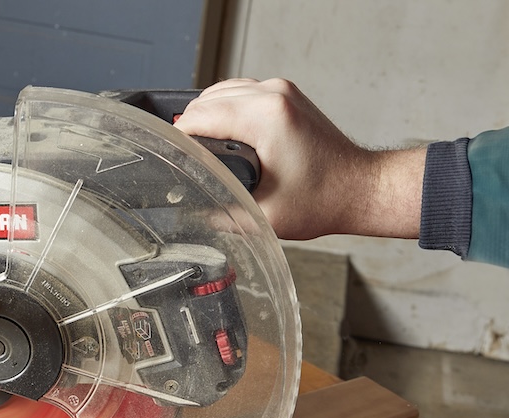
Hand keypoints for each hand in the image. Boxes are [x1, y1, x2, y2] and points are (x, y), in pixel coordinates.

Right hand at [174, 78, 423, 239]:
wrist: (359, 187)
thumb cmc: (324, 199)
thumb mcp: (262, 216)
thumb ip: (220, 211)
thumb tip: (190, 207)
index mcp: (266, 117)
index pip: (199, 117)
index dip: (178, 142)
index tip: (170, 162)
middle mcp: (273, 94)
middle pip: (205, 101)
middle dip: (188, 131)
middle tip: (184, 162)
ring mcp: (280, 89)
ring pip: (219, 92)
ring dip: (204, 118)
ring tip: (200, 149)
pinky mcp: (284, 93)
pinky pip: (238, 91)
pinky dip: (222, 110)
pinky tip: (219, 134)